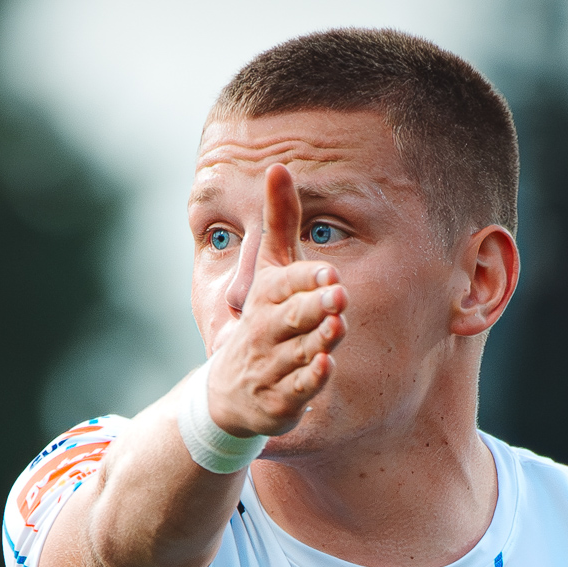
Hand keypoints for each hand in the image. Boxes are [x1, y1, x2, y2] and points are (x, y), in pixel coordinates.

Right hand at [202, 162, 347, 437]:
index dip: (305, 279)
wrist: (229, 391)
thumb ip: (279, 223)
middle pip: (289, 316)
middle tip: (338, 293)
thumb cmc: (261, 319)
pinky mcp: (277, 400)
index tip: (331, 272)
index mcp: (262, 297)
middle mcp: (262, 330)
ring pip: (295, 352)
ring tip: (336, 325)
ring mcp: (268, 366)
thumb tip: (279, 166)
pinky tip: (324, 365)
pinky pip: (295, 389)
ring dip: (316, 340)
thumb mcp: (268, 271)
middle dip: (313, 306)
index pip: (283, 284)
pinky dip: (309, 379)